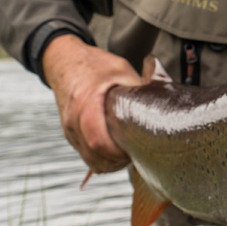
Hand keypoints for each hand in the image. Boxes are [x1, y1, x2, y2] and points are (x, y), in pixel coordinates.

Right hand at [42, 34, 146, 171]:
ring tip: (129, 154)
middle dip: (118, 160)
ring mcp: (70, 130)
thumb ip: (139, 87)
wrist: (65, 62)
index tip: (135, 149)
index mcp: (85, 102)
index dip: (118, 152)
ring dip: (111, 163)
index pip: (98, 140)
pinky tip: (117, 153)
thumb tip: (162, 102)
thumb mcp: (120, 69)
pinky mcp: (71, 135)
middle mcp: (73, 120)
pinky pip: (87, 156)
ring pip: (91, 160)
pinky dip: (103, 160)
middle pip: (95, 155)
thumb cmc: (93, 65)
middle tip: (137, 153)